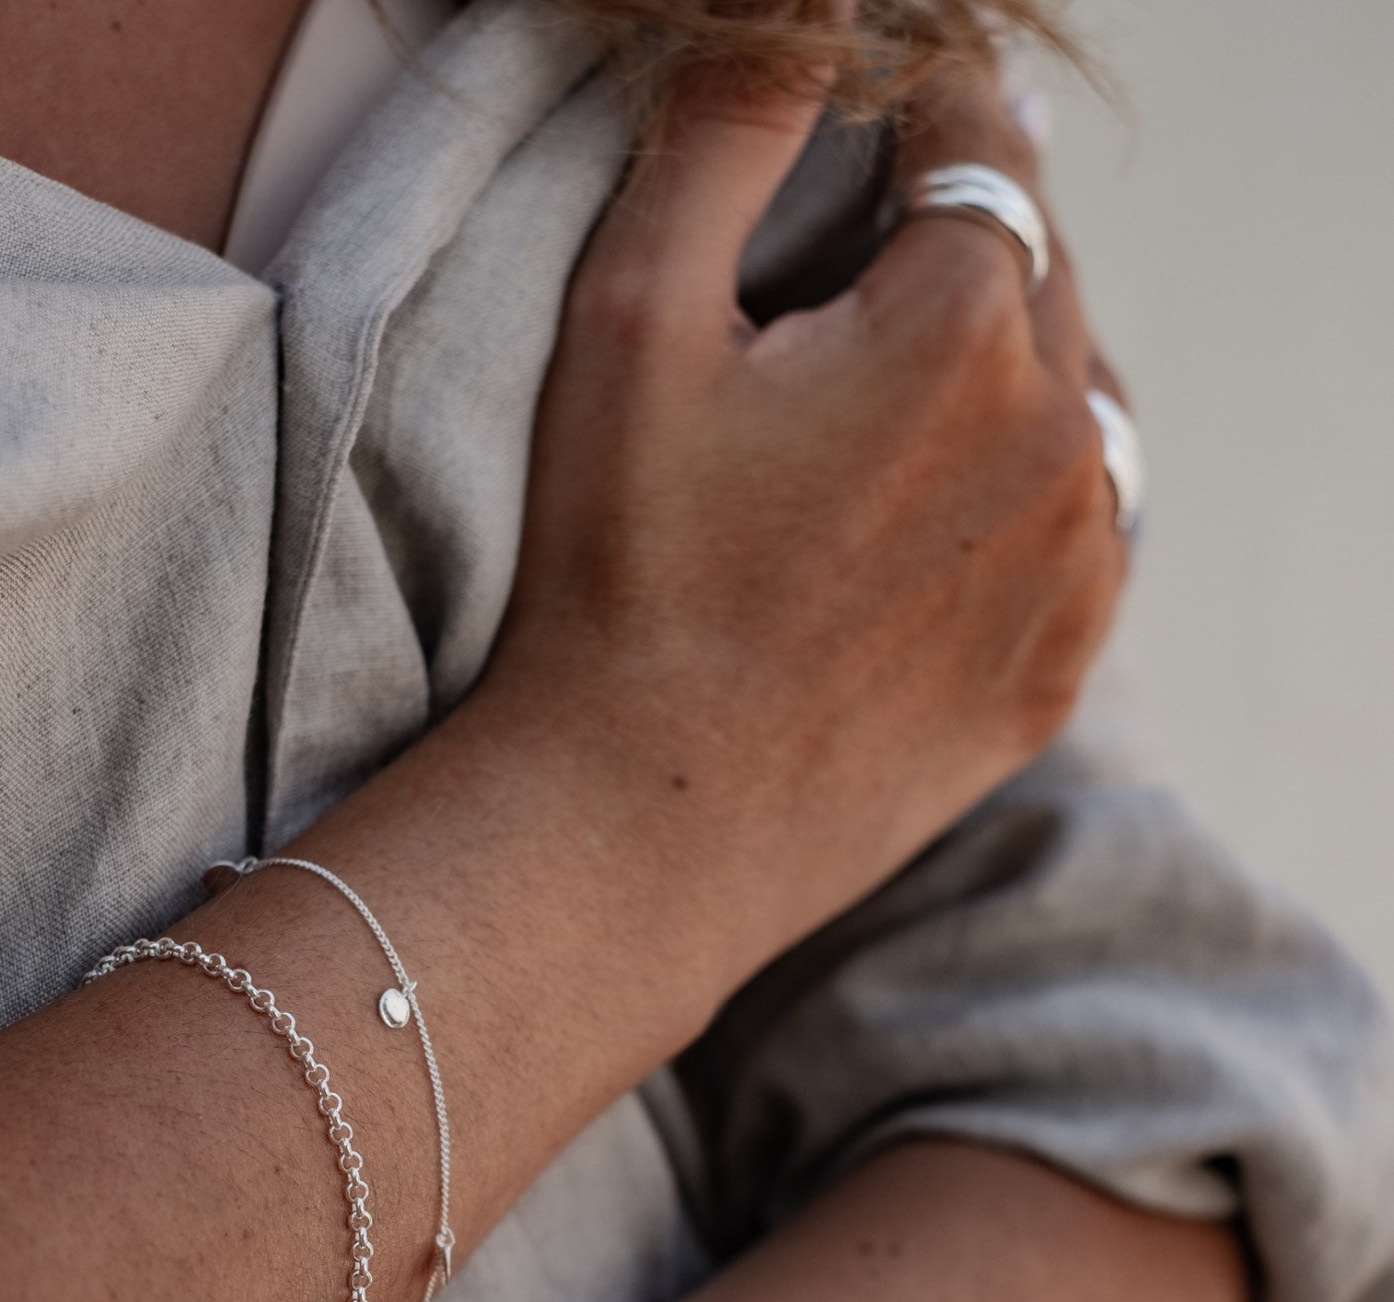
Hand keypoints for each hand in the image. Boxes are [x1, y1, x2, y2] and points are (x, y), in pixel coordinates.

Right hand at [486, 58, 1128, 981]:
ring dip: (1000, 377)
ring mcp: (1076, 564)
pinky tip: (921, 535)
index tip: (863, 143)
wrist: (644, 824)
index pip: (980, 142)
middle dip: (951, 255)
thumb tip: (807, 19)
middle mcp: (1063, 435)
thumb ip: (726, 133)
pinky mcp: (1058, 666)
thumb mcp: (630, 324)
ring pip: (1073, 397)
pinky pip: (1080, 529)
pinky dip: (1022, 499)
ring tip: (883, 426)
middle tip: (841, 310)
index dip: (912, 123)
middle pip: (1036, 268)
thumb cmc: (618, 581)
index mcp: (966, 327)